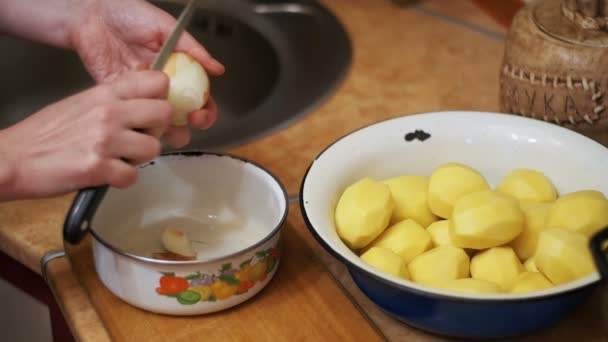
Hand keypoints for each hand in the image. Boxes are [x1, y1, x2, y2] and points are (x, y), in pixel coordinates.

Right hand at [0, 71, 171, 200]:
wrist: (14, 158)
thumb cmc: (46, 134)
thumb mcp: (82, 103)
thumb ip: (115, 101)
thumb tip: (146, 105)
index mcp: (105, 93)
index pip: (157, 81)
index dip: (161, 98)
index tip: (151, 111)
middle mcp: (109, 112)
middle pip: (164, 113)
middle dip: (156, 130)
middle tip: (139, 138)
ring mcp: (105, 139)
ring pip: (154, 147)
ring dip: (140, 158)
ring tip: (119, 158)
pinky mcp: (99, 167)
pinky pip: (133, 176)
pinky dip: (122, 180)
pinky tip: (107, 174)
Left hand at [68, 0, 224, 147]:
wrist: (92, 13)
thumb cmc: (128, 13)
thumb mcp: (166, 27)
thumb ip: (192, 48)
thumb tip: (217, 68)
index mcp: (178, 71)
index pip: (199, 98)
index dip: (206, 109)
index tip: (202, 111)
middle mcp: (161, 87)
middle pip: (185, 116)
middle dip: (193, 124)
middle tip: (191, 119)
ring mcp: (141, 94)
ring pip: (159, 122)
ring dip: (167, 129)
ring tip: (167, 122)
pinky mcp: (120, 97)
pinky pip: (132, 115)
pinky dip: (138, 120)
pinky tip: (141, 111)